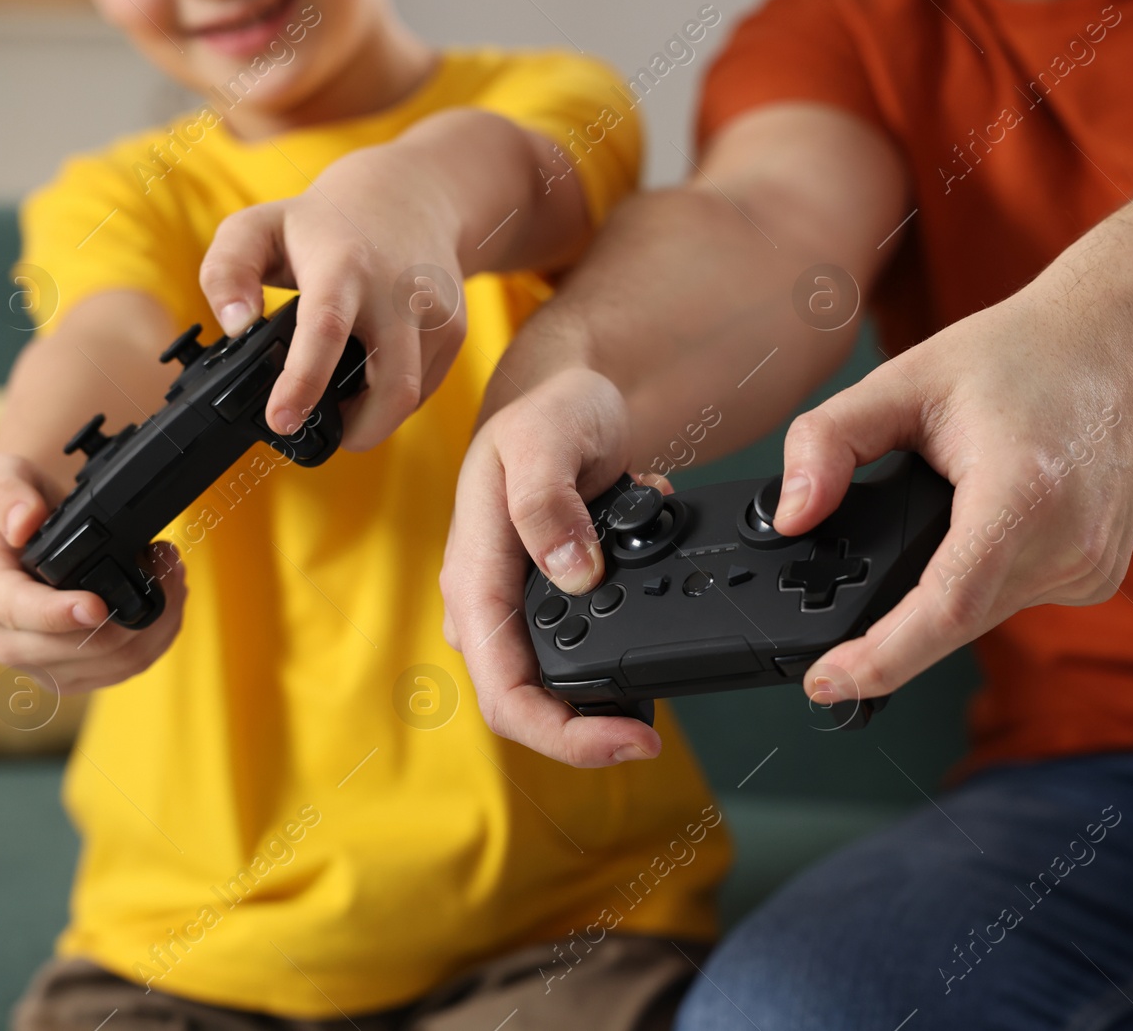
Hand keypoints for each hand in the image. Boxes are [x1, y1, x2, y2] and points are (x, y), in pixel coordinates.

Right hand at [0, 454, 186, 693]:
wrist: (37, 525)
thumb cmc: (17, 501)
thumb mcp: (0, 477)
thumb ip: (5, 493)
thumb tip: (22, 524)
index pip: (17, 614)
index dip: (58, 615)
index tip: (95, 606)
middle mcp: (7, 637)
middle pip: (74, 649)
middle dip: (129, 612)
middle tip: (164, 563)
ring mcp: (43, 661)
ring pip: (111, 664)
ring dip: (155, 624)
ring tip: (172, 575)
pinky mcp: (76, 670)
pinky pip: (126, 668)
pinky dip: (158, 637)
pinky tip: (167, 602)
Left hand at [199, 147, 467, 451]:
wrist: (412, 195)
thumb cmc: (322, 221)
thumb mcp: (257, 227)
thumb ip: (226, 272)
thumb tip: (236, 327)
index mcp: (343, 265)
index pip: (327, 329)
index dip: (303, 383)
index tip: (281, 422)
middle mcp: (397, 292)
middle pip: (393, 388)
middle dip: (359, 431)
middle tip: (322, 432)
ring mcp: (435, 312)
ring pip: (411, 397)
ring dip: (375, 419)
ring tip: (342, 404)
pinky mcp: (455, 329)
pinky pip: (424, 387)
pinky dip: (394, 398)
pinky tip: (369, 378)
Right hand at [439, 368, 662, 767]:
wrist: (570, 392)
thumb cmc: (549, 409)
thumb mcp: (545, 440)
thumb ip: (548, 505)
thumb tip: (573, 573)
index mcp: (473, 576)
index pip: (503, 692)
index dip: (562, 735)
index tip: (627, 741)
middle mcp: (489, 602)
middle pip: (527, 702)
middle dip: (588, 730)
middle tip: (651, 733)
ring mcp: (518, 604)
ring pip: (553, 683)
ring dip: (606, 693)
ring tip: (659, 669)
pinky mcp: (549, 598)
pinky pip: (580, 645)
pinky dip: (623, 643)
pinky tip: (653, 618)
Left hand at [777, 287, 1132, 705]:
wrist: (1126, 338)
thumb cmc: (1023, 352)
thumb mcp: (904, 379)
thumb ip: (830, 442)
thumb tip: (793, 516)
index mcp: (1023, 491)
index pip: (946, 606)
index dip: (882, 657)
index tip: (827, 682)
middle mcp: (1070, 541)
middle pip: (955, 619)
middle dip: (890, 631)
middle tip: (832, 639)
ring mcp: (1093, 565)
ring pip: (983, 615)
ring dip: (936, 599)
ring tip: (921, 539)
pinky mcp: (1099, 575)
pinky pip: (1015, 599)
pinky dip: (978, 581)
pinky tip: (974, 535)